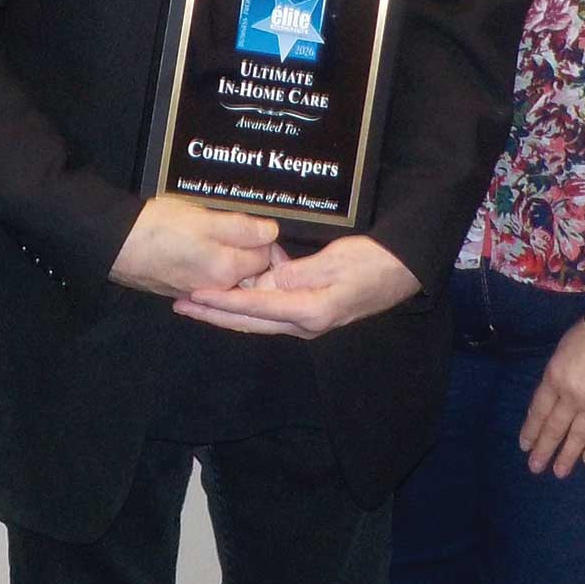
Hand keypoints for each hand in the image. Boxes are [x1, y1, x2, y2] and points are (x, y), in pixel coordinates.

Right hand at [109, 196, 279, 296]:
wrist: (116, 243)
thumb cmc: (157, 228)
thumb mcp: (205, 218)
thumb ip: (242, 228)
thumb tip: (270, 232)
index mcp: (227, 271)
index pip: (266, 256)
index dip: (263, 235)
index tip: (255, 222)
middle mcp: (216, 288)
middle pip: (249, 268)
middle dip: (248, 248)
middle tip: (235, 224)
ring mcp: (198, 290)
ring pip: (227, 270)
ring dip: (228, 253)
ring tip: (214, 231)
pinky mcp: (182, 287)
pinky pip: (208, 275)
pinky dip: (209, 260)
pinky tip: (198, 244)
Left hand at [174, 235, 418, 338]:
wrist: (404, 270)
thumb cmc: (375, 262)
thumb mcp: (337, 261)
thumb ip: (300, 273)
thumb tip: (268, 282)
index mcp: (310, 312)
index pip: (254, 309)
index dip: (221, 302)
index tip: (193, 297)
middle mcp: (304, 322)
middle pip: (248, 321)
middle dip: (212, 314)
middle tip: (180, 305)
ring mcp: (306, 318)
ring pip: (256, 317)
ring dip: (225, 310)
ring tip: (194, 301)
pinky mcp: (309, 309)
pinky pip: (270, 308)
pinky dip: (247, 302)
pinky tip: (231, 290)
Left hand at [519, 317, 584, 476]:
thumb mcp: (559, 354)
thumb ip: (553, 380)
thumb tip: (547, 406)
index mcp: (554, 378)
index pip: (539, 411)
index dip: (531, 430)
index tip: (524, 445)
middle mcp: (572, 395)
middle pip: (555, 427)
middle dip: (544, 448)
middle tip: (535, 467)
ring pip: (578, 435)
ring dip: (567, 456)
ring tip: (558, 472)